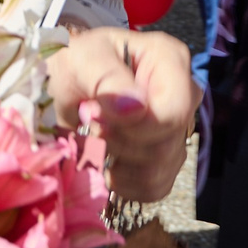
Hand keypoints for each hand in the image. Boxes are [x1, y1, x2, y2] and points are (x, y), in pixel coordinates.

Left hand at [49, 27, 197, 202]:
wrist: (64, 87)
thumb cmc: (73, 65)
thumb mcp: (78, 60)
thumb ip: (105, 78)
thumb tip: (136, 108)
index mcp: (170, 60)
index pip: (173, 111)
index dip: (134, 126)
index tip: (93, 115)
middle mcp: (183, 95)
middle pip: (166, 145)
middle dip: (119, 143)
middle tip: (90, 124)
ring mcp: (178, 130)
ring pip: (161, 170)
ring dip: (118, 163)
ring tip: (97, 138)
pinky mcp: (167, 160)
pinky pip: (154, 188)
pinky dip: (123, 181)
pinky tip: (106, 159)